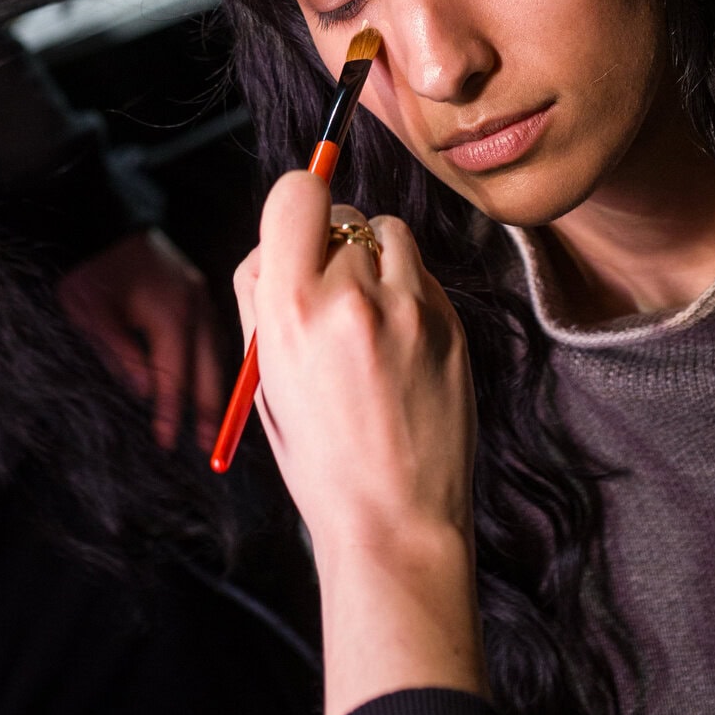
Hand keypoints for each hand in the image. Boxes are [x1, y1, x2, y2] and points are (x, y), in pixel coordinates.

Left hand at [59, 229, 224, 448]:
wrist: (106, 217)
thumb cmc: (92, 268)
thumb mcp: (91, 313)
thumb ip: (120, 353)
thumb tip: (147, 393)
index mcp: (170, 314)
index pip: (176, 376)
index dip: (172, 412)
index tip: (168, 442)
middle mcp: (195, 306)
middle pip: (209, 367)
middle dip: (210, 408)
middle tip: (212, 444)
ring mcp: (201, 295)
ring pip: (218, 350)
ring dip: (218, 386)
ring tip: (217, 420)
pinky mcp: (199, 289)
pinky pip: (215, 333)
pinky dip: (216, 360)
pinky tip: (212, 378)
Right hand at [236, 172, 484, 714]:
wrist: (393, 521)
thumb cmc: (318, 455)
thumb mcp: (264, 377)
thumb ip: (264, 297)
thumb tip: (280, 235)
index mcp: (290, 310)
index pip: (296, 193)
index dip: (296, 202)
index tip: (299, 225)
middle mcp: (351, 297)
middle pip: (341, 213)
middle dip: (331, 243)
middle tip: (329, 294)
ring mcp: (409, 307)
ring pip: (387, 233)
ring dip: (374, 258)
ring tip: (368, 318)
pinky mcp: (450, 321)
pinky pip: (421, 272)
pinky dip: (407, 289)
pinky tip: (399, 344)